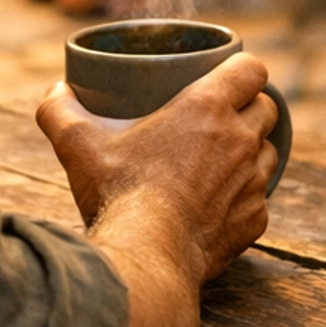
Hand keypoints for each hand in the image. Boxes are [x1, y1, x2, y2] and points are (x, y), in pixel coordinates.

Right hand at [37, 52, 278, 284]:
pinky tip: (220, 201)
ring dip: (252, 150)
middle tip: (220, 117)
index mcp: (207, 108)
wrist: (146, 257)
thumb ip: (60, 112)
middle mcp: (240, 140)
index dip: (242, 69)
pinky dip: (245, 195)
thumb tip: (56, 92)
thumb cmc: (118, 194)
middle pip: (267, 108)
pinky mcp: (254, 219)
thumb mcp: (79, 146)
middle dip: (250, 107)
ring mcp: (252, 182)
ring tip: (223, 157)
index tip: (226, 77)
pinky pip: (260, 197)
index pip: (252, 69)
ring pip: (269, 152)